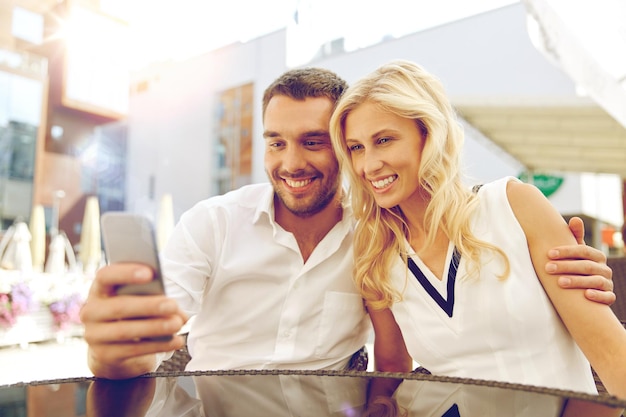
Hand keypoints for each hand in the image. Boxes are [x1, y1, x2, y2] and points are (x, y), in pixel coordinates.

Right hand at [80, 263, 187, 378]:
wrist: (113, 348)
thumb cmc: (132, 314)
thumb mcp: (138, 300)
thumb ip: (152, 296)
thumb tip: (175, 308)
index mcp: (100, 289)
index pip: (105, 276)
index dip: (126, 273)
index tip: (150, 273)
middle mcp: (91, 311)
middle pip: (118, 306)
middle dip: (148, 306)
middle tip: (173, 305)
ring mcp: (94, 335)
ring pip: (125, 331)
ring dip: (155, 327)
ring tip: (177, 324)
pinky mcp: (104, 355)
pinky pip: (133, 350)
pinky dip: (157, 345)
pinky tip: (176, 341)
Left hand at [546, 217, 613, 304]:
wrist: (587, 289)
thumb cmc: (577, 266)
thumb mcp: (576, 252)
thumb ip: (575, 236)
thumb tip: (575, 219)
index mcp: (597, 256)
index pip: (583, 250)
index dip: (566, 251)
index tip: (549, 254)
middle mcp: (604, 268)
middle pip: (586, 266)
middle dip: (566, 266)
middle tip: (548, 268)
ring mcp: (607, 283)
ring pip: (596, 281)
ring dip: (578, 281)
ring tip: (560, 282)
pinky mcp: (609, 297)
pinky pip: (608, 297)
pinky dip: (599, 296)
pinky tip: (586, 295)